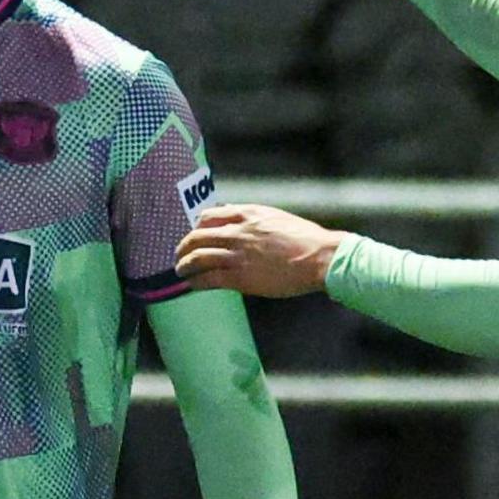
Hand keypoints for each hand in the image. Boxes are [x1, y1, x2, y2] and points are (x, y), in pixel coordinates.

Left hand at [176, 204, 347, 297]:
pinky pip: (209, 278)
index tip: (194, 235)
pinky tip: (192, 285)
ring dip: (184, 265)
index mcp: (247, 214)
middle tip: (179, 254)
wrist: (319, 257)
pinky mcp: (241, 276)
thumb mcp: (275, 217)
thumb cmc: (305, 238)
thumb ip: (252, 216)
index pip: (209, 216)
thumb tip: (232, 214)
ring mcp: (238, 254)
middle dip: (184, 246)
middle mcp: (238, 231)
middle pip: (198, 236)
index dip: (197, 227)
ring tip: (180, 270)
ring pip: (198, 257)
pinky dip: (196, 281)